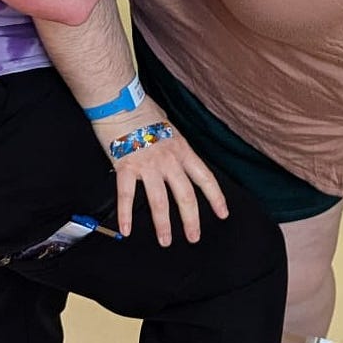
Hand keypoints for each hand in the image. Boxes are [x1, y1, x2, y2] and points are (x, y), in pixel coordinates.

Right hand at [98, 109, 228, 243]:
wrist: (120, 101)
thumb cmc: (143, 110)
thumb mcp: (168, 127)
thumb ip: (174, 146)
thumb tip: (176, 156)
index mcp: (182, 150)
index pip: (205, 178)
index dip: (216, 198)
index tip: (222, 213)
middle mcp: (169, 160)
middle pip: (186, 196)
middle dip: (192, 220)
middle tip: (194, 237)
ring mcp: (147, 165)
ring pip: (159, 201)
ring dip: (163, 225)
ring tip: (165, 241)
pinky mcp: (126, 166)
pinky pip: (126, 196)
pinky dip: (125, 215)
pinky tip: (126, 230)